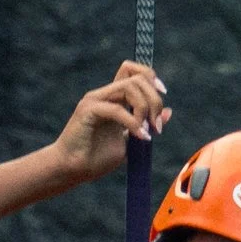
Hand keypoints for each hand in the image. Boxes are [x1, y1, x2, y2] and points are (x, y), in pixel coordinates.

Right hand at [52, 60, 170, 184]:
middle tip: (156, 126)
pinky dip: (133, 123)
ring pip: (130, 87)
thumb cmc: (96, 158)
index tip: (163, 97)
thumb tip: (168, 111)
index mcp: (113, 98)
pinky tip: (140, 137)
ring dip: (145, 109)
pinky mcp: (88, 110)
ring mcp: (94, 99)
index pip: (133, 71)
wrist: (71, 170)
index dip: (151, 78)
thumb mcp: (129, 141)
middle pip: (137, 78)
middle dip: (154, 100)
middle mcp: (104, 94)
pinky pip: (117, 109)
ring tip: (146, 132)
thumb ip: (145, 124)